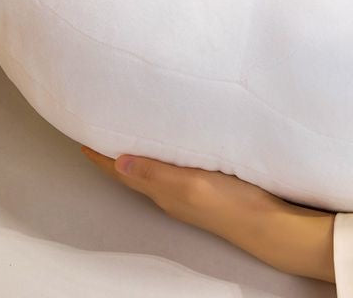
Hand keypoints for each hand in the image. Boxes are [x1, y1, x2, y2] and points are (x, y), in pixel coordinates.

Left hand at [81, 146, 335, 282]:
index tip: (82, 135)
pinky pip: (171, 168)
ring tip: (127, 130)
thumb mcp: (190, 184)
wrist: (270, 225)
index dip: (100, 154)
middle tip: (101, 127)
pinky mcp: (205, 186)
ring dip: (136, 151)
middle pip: (131, 169)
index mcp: (162, 191)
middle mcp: (170, 193)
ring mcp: (188, 191)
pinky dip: (160, 154)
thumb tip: (118, 161)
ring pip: (151, 168)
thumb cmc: (233, 206)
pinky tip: (169, 144)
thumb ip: (155, 173)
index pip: (121, 170)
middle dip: (114, 150)